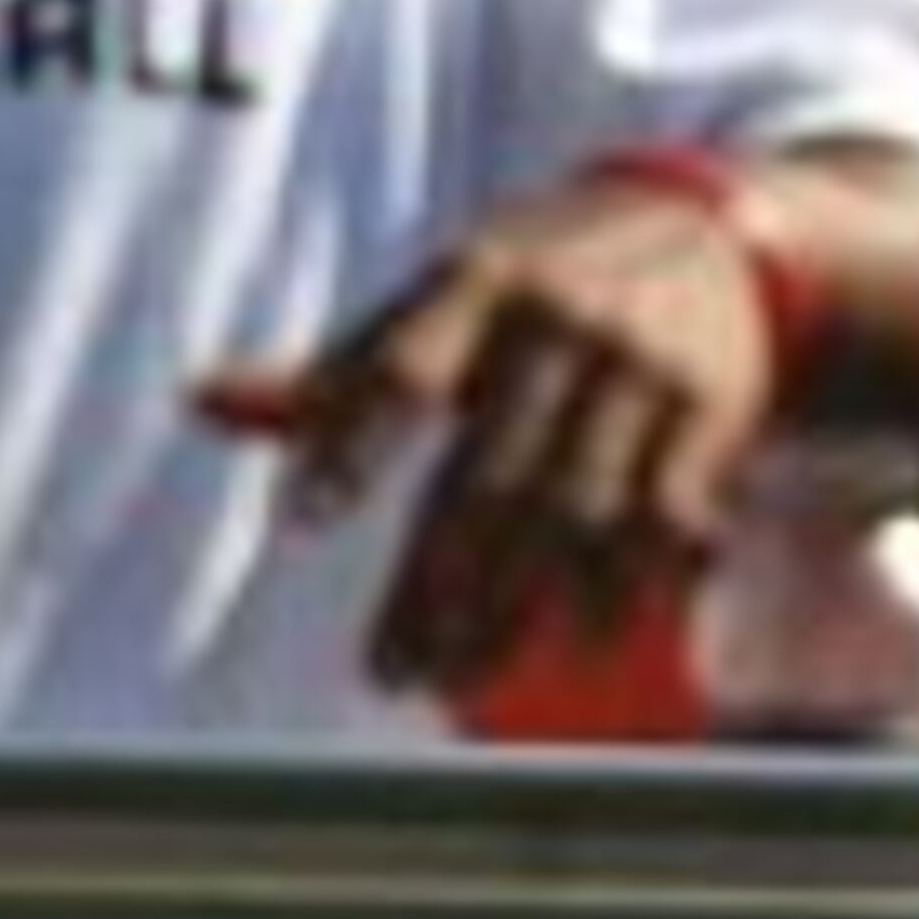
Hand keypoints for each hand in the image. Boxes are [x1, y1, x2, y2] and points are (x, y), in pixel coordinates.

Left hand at [195, 168, 793, 695]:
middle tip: (390, 673)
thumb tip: (200, 399)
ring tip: (460, 681)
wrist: (717, 237)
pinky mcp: (709, 414)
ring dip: (516, 609)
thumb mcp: (444, 298)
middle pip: (486, 472)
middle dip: (434, 584)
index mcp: (477, 278)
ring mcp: (638, 368)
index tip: (302, 519)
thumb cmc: (543, 279)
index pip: (403, 368)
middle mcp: (559, 318)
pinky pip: (663, 519)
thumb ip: (340, 367)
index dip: (350, 441)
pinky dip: (624, 586)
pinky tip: (583, 644)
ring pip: (571, 512)